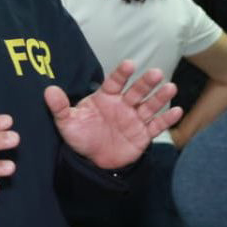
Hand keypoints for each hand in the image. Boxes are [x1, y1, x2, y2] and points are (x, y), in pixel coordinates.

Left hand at [44, 60, 182, 169]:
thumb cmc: (81, 137)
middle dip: (146, 83)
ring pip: (149, 106)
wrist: (93, 161)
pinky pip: (156, 126)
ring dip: (160, 97)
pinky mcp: (143, 134)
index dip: (122, 74)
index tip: (129, 64)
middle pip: (136, 91)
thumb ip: (59, 107)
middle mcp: (123, 105)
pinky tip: (177, 111)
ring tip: (171, 88)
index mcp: (106, 98)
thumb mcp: (67, 123)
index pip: (115, 82)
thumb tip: (48, 90)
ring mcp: (135, 118)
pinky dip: (167, 119)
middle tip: (156, 73)